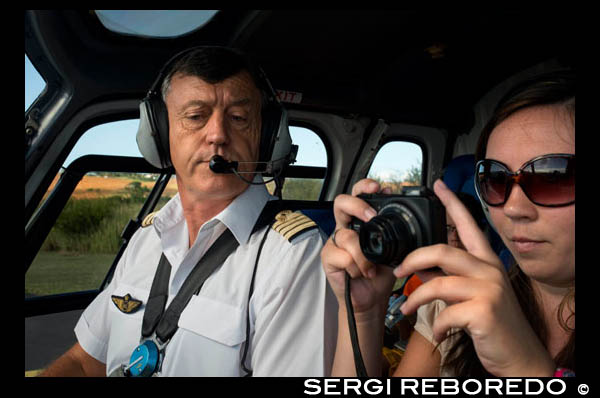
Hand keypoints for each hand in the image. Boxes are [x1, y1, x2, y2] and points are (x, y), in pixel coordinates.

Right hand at [321, 179, 395, 315]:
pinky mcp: (328, 257)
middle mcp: (346, 227)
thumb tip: (413, 220)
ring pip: (346, 235)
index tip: (379, 187)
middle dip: (357, 205)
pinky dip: (356, 267)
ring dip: (362, 255)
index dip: (365, 186)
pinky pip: (342, 256)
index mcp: (361, 221)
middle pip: (341, 202)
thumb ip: (399, 234)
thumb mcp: (396, 251)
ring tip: (371, 268)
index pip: (359, 194)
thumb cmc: (381, 273)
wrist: (371, 299)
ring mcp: (335, 242)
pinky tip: (361, 274)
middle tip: (371, 217)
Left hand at [394, 179, 554, 376]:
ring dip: (415, 298)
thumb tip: (419, 267)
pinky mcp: (484, 312)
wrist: (519, 356)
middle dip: (413, 259)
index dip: (452, 203)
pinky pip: (445, 314)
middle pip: (442, 251)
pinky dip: (436, 326)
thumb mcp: (472, 294)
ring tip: (407, 309)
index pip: (468, 225)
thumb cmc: (492, 323)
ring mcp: (488, 290)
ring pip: (437, 283)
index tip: (438, 186)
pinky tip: (440, 334)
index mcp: (486, 262)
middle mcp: (489, 270)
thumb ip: (448, 276)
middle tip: (398, 271)